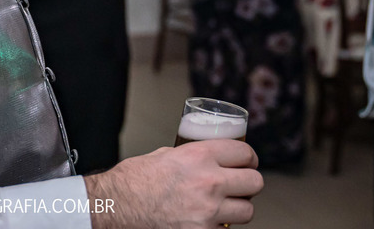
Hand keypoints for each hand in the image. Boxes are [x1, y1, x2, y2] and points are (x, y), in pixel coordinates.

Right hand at [85, 140, 262, 227]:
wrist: (118, 206)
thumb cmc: (135, 180)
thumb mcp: (165, 155)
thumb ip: (191, 155)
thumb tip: (207, 159)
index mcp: (199, 156)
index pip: (244, 153)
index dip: (249, 157)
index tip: (247, 161)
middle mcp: (209, 182)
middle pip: (255, 182)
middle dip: (249, 182)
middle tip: (241, 183)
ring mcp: (208, 211)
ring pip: (247, 210)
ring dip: (239, 207)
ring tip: (226, 204)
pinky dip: (221, 226)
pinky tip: (208, 219)